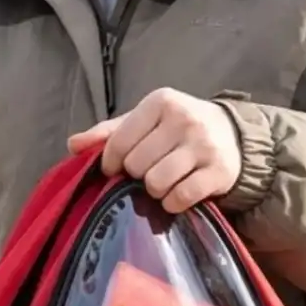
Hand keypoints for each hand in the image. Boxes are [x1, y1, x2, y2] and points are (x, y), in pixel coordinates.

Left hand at [68, 88, 240, 213]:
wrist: (232, 134)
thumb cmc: (177, 128)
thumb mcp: (145, 121)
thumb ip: (109, 132)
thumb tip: (73, 145)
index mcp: (160, 102)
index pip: (119, 142)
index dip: (110, 163)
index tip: (115, 169)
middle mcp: (183, 120)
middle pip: (136, 165)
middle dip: (136, 176)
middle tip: (147, 173)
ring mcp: (203, 145)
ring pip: (157, 183)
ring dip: (154, 191)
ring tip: (162, 183)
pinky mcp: (218, 171)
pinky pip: (181, 197)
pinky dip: (173, 203)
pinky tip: (176, 195)